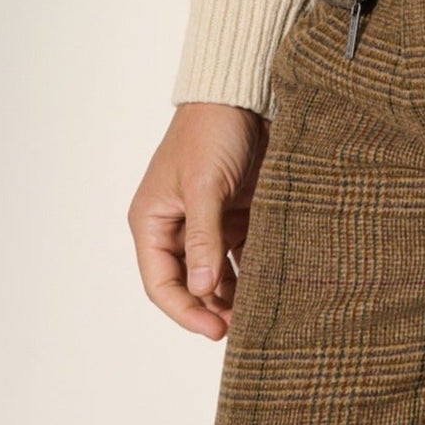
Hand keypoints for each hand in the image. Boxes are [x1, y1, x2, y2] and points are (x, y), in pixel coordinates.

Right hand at [127, 102, 269, 340]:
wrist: (243, 93)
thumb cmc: (211, 131)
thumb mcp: (204, 185)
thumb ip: (203, 237)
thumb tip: (200, 289)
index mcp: (153, 221)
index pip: (161, 283)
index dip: (185, 311)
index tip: (214, 330)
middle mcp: (176, 225)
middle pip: (190, 283)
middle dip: (212, 307)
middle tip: (242, 329)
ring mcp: (207, 220)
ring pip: (217, 272)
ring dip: (234, 293)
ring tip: (258, 314)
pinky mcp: (236, 211)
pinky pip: (242, 252)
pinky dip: (253, 269)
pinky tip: (272, 285)